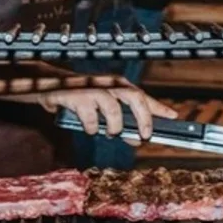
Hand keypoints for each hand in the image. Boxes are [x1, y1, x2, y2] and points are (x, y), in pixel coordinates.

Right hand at [39, 85, 176, 141]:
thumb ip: (122, 122)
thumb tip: (138, 138)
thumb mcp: (103, 109)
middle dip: (144, 118)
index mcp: (118, 85)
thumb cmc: (80, 98)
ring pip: (113, 107)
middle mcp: (109, 84)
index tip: (173, 116)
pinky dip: (92, 127)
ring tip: (111, 133)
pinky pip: (90, 116)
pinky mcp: (77, 95)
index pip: (144, 96)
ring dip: (115, 125)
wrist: (49, 85)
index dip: (159, 107)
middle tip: (145, 136)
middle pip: (134, 97)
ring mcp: (93, 89)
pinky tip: (90, 129)